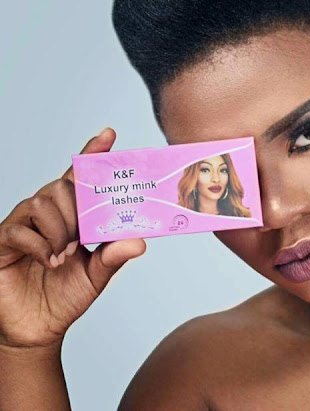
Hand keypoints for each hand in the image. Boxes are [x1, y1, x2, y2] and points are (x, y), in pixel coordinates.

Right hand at [0, 127, 145, 349]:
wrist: (38, 330)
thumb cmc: (66, 296)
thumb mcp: (97, 276)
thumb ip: (115, 257)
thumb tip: (140, 240)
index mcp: (71, 216)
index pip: (80, 179)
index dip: (92, 154)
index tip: (109, 135)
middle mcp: (46, 214)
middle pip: (61, 186)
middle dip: (78, 207)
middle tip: (83, 238)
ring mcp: (22, 226)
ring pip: (40, 200)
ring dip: (60, 227)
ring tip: (67, 253)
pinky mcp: (2, 243)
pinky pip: (18, 229)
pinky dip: (39, 243)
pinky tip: (50, 260)